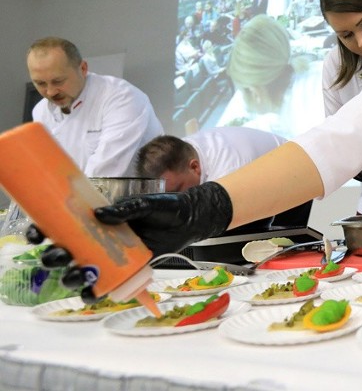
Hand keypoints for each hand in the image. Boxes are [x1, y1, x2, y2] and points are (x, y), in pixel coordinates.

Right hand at [23, 182, 233, 302]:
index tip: (37, 234)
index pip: (59, 226)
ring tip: (81, 274)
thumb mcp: (148, 203)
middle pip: (63, 254)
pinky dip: (95, 293)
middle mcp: (95, 240)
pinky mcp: (123, 272)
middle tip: (62, 255)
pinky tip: (95, 293)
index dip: (41, 232)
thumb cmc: (167, 208)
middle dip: (54, 258)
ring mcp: (108, 257)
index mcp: (94, 220)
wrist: (190, 221)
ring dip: (72, 278)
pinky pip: (103, 287)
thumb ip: (128, 208)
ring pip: (78, 273)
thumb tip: (101, 215)